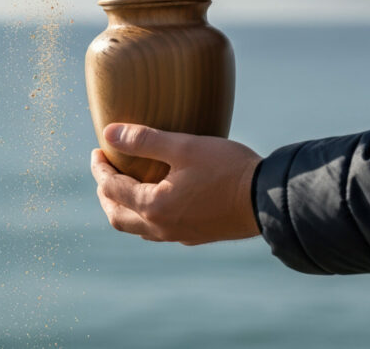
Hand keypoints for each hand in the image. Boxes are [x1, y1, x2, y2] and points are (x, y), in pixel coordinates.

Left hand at [89, 123, 261, 244]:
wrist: (271, 200)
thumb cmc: (228, 169)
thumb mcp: (185, 146)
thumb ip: (144, 140)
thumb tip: (108, 133)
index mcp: (153, 206)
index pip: (110, 188)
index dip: (99, 168)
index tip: (97, 150)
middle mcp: (162, 227)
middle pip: (117, 216)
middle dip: (104, 193)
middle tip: (104, 170)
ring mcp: (179, 235)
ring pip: (137, 227)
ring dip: (123, 207)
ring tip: (124, 185)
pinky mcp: (197, 236)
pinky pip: (159, 231)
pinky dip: (146, 216)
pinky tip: (156, 201)